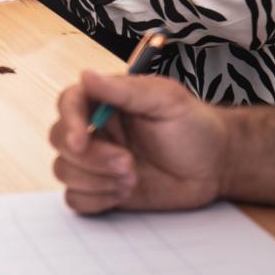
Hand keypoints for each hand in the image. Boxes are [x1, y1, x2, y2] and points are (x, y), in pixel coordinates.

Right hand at [50, 71, 227, 213]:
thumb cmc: (194, 126)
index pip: (69, 102)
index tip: (80, 141)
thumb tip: (86, 75)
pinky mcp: (103, 189)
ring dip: (96, 180)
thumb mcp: (166, 100)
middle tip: (127, 164)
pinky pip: (76, 199)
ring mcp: (97, 161)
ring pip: (64, 170)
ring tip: (132, 179)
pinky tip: (124, 193)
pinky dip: (95, 200)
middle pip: (60, 140)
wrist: (215, 166)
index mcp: (105, 101)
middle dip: (90, 158)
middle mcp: (96, 129)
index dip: (69, 121)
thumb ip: (124, 90)